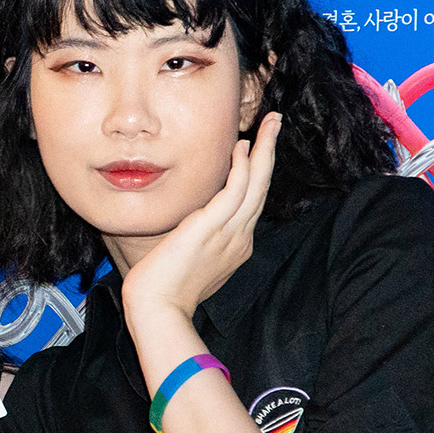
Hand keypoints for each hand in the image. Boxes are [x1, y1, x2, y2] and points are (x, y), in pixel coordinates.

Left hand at [121, 113, 281, 326]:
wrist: (158, 309)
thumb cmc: (165, 289)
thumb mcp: (190, 259)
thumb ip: (199, 239)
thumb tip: (192, 225)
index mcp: (236, 246)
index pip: (252, 202)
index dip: (257, 173)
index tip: (255, 149)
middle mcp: (240, 238)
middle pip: (263, 188)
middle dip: (270, 152)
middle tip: (275, 123)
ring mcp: (230, 233)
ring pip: (257, 184)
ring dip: (265, 150)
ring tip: (270, 122)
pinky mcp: (212, 227)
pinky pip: (236, 191)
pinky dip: (243, 166)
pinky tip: (242, 146)